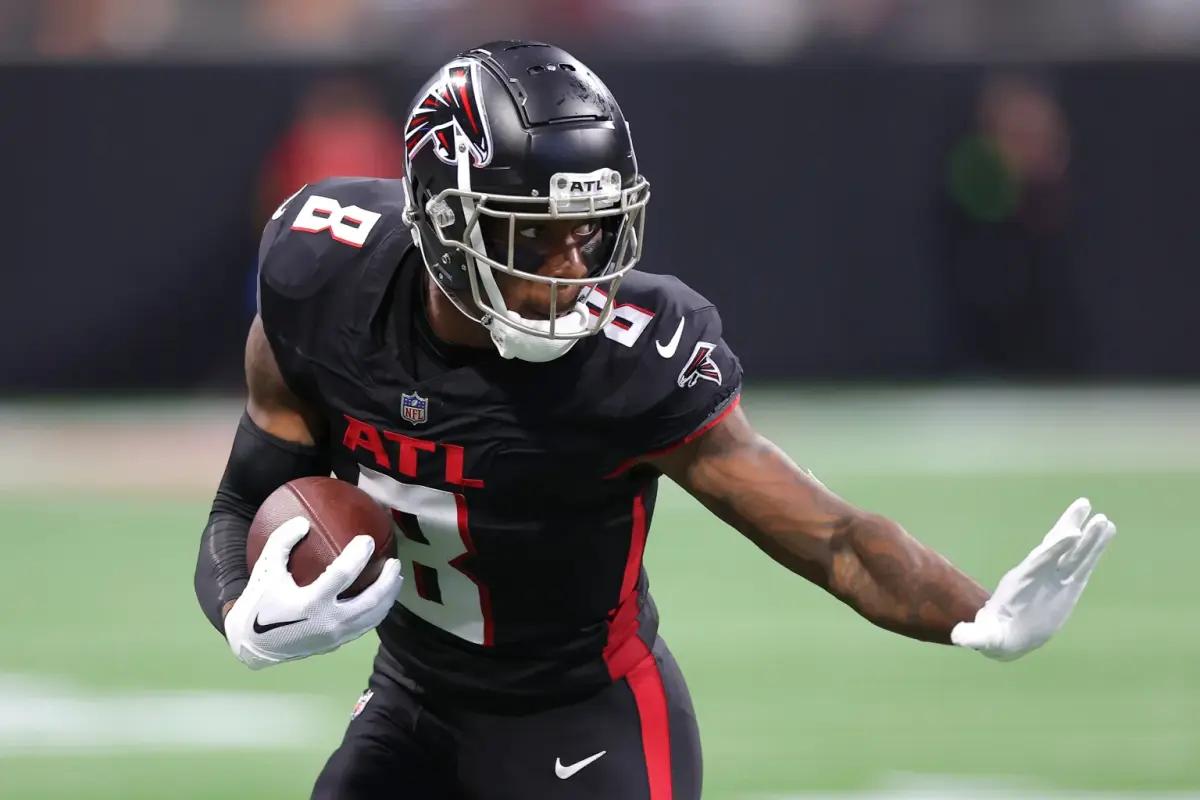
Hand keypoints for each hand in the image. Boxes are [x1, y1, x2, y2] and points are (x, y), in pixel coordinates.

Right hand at [224, 516, 402, 669]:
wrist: (253, 645)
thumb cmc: (260, 602)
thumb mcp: (265, 569)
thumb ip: (282, 542)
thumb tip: (303, 521)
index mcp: (309, 603)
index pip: (343, 575)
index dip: (358, 555)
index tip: (367, 539)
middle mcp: (327, 622)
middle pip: (369, 601)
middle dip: (386, 580)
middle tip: (394, 561)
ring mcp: (334, 637)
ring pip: (372, 617)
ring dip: (388, 597)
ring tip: (396, 578)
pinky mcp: (336, 644)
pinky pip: (364, 626)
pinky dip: (377, 611)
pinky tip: (381, 597)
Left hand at [951, 498, 1114, 660]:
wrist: (1005, 634)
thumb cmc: (993, 636)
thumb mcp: (984, 638)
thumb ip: (974, 636)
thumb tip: (959, 637)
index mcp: (1020, 584)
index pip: (1038, 561)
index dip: (1054, 549)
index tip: (1070, 534)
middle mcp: (1037, 575)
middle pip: (1056, 548)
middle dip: (1070, 529)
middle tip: (1085, 506)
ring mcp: (1053, 577)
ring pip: (1072, 553)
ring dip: (1088, 536)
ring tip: (1103, 519)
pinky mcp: (1066, 584)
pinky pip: (1080, 563)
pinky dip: (1093, 549)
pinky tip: (1105, 532)